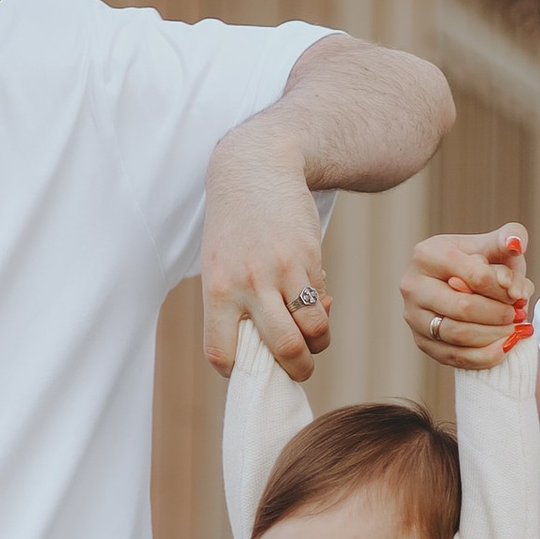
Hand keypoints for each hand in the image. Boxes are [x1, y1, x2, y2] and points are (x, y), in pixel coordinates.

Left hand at [202, 115, 331, 380]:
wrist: (257, 168)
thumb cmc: (235, 225)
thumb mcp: (219, 263)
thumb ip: (238, 304)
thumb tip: (280, 342)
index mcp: (216, 290)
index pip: (221, 351)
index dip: (235, 370)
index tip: (246, 368)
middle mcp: (247, 284)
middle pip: (282, 349)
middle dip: (297, 369)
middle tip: (300, 369)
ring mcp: (280, 271)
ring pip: (312, 329)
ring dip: (319, 341)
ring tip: (314, 336)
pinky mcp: (307, 258)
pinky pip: (321, 301)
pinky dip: (323, 309)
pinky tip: (316, 296)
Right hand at [400, 225, 529, 370]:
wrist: (465, 287)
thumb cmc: (483, 263)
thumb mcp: (496, 245)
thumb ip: (511, 236)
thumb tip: (515, 244)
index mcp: (428, 254)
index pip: (474, 276)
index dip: (503, 289)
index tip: (520, 294)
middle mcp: (412, 285)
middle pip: (463, 308)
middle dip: (498, 315)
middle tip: (519, 315)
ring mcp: (413, 316)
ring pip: (458, 335)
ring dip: (494, 337)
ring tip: (515, 330)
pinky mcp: (421, 341)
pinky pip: (454, 356)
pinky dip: (484, 356)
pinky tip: (506, 347)